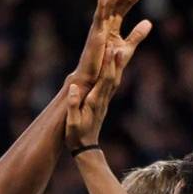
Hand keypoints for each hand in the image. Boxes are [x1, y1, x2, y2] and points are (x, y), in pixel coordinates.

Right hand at [65, 22, 150, 149]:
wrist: (86, 148)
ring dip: (117, 66)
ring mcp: (104, 102)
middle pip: (112, 78)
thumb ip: (73, 105)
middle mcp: (102, 100)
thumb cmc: (76, 136)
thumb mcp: (71, 123)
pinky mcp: (103, 103)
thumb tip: (73, 88)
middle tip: (119, 45)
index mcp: (94, 102)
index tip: (110, 50)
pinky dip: (114, 74)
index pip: (104, 80)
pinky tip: (115, 67)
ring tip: (121, 50)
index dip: (108, 65)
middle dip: (115, 61)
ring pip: (114, 81)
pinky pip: (111, 86)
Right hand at [72, 0, 153, 85]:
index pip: (128, 4)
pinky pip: (98, 16)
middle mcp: (106, 21)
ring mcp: (100, 26)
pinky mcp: (95, 33)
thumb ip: (137, 34)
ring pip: (110, 4)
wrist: (93, 77)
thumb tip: (149, 22)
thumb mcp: (128, 46)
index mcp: (114, 24)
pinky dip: (100, 4)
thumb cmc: (107, 63)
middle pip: (121, 0)